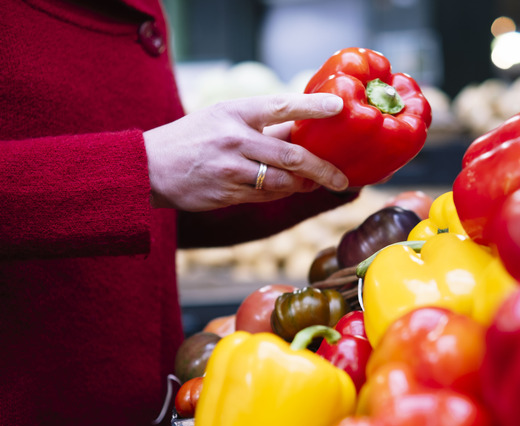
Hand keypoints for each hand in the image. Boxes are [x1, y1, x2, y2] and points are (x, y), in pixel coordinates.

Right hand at [143, 93, 347, 210]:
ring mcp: (230, 169)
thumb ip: (260, 124)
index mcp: (235, 111)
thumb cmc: (192, 137)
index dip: (312, 107)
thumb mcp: (221, 117)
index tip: (339, 108)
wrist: (148, 167)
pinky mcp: (227, 193)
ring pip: (283, 182)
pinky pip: (266, 195)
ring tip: (314, 182)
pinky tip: (288, 189)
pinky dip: (282, 192)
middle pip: (292, 156)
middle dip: (323, 170)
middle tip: (341, 178)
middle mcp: (234, 138)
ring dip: (303, 185)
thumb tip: (303, 130)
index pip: (281, 105)